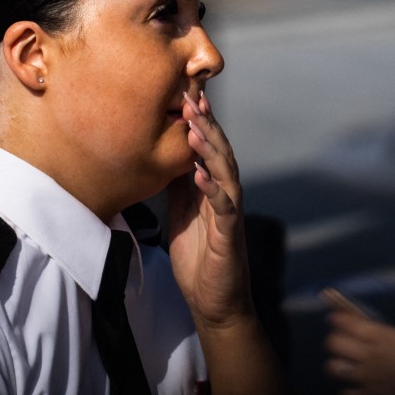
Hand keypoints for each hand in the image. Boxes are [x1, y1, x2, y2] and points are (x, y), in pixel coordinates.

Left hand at [167, 91, 253, 329]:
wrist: (214, 302)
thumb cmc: (199, 258)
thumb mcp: (181, 213)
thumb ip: (178, 185)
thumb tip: (164, 155)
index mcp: (212, 187)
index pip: (208, 147)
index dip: (199, 121)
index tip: (186, 92)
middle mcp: (225, 194)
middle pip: (220, 151)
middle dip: (206, 124)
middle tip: (191, 96)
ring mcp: (230, 213)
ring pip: (226, 172)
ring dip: (210, 150)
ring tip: (195, 128)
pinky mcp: (230, 235)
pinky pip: (224, 208)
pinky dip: (213, 190)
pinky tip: (200, 175)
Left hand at [324, 311, 394, 394]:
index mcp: (384, 337)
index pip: (349, 323)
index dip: (338, 318)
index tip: (334, 318)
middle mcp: (370, 356)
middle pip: (334, 344)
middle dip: (334, 340)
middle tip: (341, 340)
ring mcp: (368, 379)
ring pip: (334, 369)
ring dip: (337, 365)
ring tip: (344, 364)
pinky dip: (347, 391)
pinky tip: (353, 388)